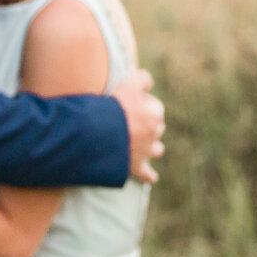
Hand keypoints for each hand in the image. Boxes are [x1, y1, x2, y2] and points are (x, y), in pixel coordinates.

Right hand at [110, 68, 165, 184]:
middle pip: (156, 129)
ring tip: (142, 146)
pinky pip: (147, 174)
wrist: (100, 131)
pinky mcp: (136, 166)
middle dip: (148, 127)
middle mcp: (155, 133)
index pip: (155, 108)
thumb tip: (149, 82)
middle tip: (132, 124)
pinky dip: (149, 175)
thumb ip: (143, 79)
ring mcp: (146, 151)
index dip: (143, 105)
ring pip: (156, 149)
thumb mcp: (129, 83)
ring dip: (151, 148)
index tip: (130, 106)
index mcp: (156, 113)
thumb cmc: (114, 105)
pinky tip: (151, 178)